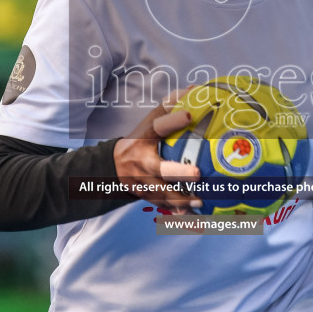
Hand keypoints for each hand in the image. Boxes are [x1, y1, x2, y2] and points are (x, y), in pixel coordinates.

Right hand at [112, 90, 202, 212]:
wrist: (112, 169)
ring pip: (162, 193)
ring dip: (181, 199)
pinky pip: (163, 208)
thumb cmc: (138, 142)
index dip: (171, 120)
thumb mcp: (147, 124)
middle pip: (159, 169)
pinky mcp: (147, 198)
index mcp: (142, 141)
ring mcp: (142, 184)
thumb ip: (168, 108)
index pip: (156, 126)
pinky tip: (194, 220)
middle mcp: (140, 164)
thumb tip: (194, 91)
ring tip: (200, 201)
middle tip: (197, 174)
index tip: (189, 114)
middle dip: (178, 173)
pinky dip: (178, 215)